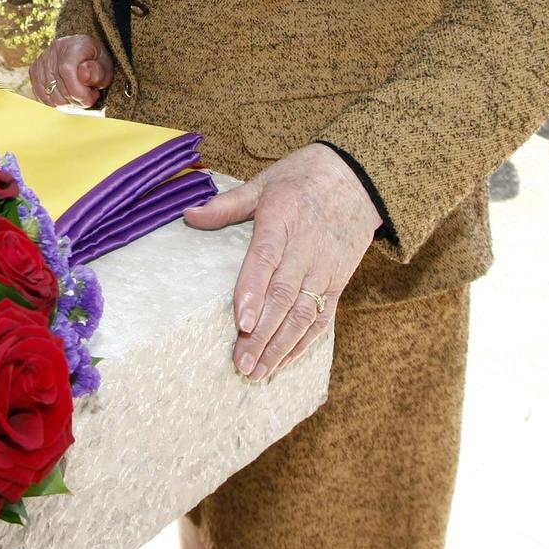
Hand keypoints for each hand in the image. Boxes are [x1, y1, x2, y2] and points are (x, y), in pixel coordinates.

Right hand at [29, 35, 115, 106]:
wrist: (85, 55)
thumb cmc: (97, 63)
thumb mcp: (106, 67)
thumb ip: (97, 72)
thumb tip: (83, 75)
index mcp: (73, 45)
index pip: (66, 70)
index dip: (78, 90)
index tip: (91, 97)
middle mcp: (54, 50)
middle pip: (58, 86)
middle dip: (77, 98)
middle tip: (89, 94)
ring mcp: (41, 60)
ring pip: (51, 95)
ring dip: (68, 102)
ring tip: (79, 93)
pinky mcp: (34, 71)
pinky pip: (43, 97)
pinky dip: (57, 102)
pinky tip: (67, 95)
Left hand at [184, 145, 382, 379]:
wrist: (359, 176)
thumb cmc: (304, 178)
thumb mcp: (264, 182)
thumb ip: (227, 205)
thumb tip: (189, 216)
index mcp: (282, 221)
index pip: (265, 260)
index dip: (253, 292)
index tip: (240, 322)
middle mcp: (305, 249)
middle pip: (283, 297)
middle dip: (262, 334)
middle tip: (242, 363)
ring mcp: (325, 268)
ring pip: (303, 314)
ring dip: (281, 346)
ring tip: (258, 371)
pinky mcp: (339, 280)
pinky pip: (323, 317)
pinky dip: (305, 342)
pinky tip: (286, 360)